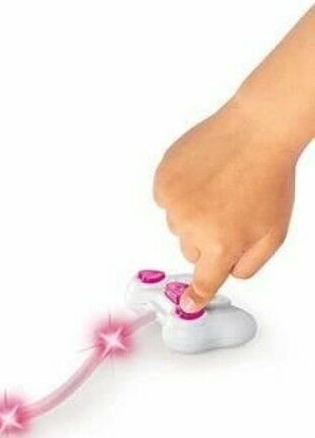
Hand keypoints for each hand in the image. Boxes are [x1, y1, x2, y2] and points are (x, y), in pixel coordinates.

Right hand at [153, 97, 297, 311]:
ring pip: (177, 224)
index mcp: (222, 244)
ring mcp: (174, 205)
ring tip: (218, 188)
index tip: (188, 304)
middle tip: (229, 211)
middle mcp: (192, 229)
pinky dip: (181, 192)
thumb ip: (249, 263)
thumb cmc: (268, 178)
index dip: (196, 295)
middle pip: (190, 249)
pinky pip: (166, 199)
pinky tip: (203, 177)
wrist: (255, 134)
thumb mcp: (274, 232)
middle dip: (206, 237)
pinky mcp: (163, 183)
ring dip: (193, 213)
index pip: (203, 281)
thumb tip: (227, 274)